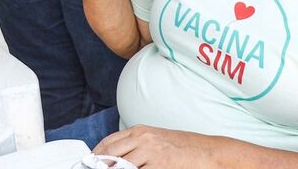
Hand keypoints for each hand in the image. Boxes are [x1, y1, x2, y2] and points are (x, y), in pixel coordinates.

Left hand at [95, 125, 210, 167]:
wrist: (208, 152)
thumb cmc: (183, 147)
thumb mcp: (156, 140)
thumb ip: (135, 145)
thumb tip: (115, 157)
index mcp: (139, 131)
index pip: (108, 142)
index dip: (96, 154)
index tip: (89, 163)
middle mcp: (143, 140)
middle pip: (111, 155)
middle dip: (101, 165)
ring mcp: (151, 153)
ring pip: (123, 167)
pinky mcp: (161, 166)